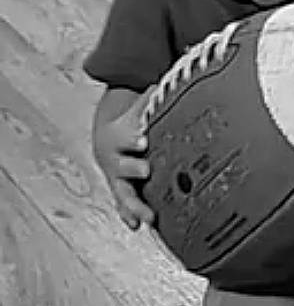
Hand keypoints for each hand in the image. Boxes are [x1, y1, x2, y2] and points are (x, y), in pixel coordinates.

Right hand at [93, 100, 154, 230]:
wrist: (108, 139)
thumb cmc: (132, 123)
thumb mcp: (139, 108)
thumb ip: (153, 99)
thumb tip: (173, 79)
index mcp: (119, 136)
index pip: (125, 136)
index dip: (132, 138)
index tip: (142, 141)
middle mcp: (116, 160)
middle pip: (123, 166)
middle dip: (133, 169)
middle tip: (146, 170)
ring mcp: (119, 179)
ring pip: (124, 193)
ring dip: (135, 205)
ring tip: (148, 216)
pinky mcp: (124, 193)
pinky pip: (125, 206)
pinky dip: (130, 216)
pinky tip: (136, 226)